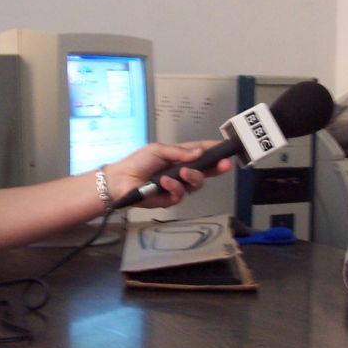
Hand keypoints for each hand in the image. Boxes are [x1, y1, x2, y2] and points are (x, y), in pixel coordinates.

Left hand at [108, 141, 232, 208]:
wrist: (120, 181)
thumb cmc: (138, 162)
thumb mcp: (158, 150)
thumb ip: (179, 152)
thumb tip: (199, 153)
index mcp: (179, 156)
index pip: (200, 152)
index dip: (213, 150)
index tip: (226, 148)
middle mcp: (181, 171)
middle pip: (205, 170)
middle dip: (216, 167)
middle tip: (224, 164)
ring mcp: (177, 186)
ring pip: (196, 184)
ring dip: (192, 177)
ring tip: (182, 173)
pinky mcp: (170, 199)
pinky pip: (180, 195)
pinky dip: (174, 188)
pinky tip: (164, 183)